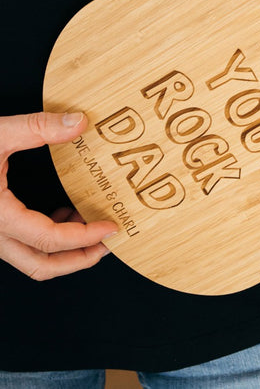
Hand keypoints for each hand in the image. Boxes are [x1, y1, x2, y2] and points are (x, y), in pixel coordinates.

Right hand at [0, 112, 118, 279]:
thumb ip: (39, 127)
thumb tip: (80, 122)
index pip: (49, 240)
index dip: (85, 238)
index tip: (111, 228)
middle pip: (40, 266)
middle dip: (79, 260)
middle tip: (108, 244)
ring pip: (28, 259)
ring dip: (63, 250)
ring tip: (90, 226)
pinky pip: (19, 245)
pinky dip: (45, 238)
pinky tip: (61, 213)